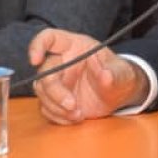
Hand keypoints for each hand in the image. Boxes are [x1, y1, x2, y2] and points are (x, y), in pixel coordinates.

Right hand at [29, 29, 146, 124]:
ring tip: (78, 115)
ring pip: (42, 92)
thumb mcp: (122, 74)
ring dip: (56, 107)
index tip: (35, 60)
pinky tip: (74, 119)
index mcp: (75, 46)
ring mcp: (58, 81)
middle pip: (44, 73)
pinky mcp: (56, 99)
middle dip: (55, 92)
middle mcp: (62, 62)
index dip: (38, 45)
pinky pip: (46, 108)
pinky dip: (58, 117)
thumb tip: (104, 74)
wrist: (120, 94)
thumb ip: (113, 73)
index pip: (49, 38)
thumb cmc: (119, 75)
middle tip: (72, 105)